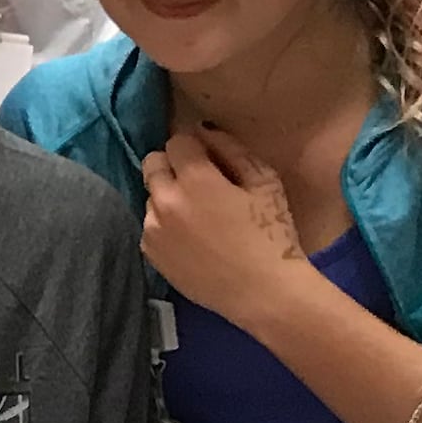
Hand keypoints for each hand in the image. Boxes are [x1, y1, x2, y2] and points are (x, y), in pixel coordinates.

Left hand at [138, 127, 305, 326]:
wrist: (263, 292)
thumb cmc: (271, 235)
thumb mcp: (265, 183)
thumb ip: (232, 150)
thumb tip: (204, 130)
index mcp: (194, 181)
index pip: (176, 142)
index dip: (195, 145)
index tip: (210, 157)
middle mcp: (164, 202)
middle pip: (152, 163)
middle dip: (173, 164)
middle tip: (201, 182)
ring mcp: (152, 229)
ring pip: (150, 195)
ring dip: (168, 195)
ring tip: (200, 215)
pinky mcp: (150, 253)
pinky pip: (150, 224)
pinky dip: (165, 223)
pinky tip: (192, 238)